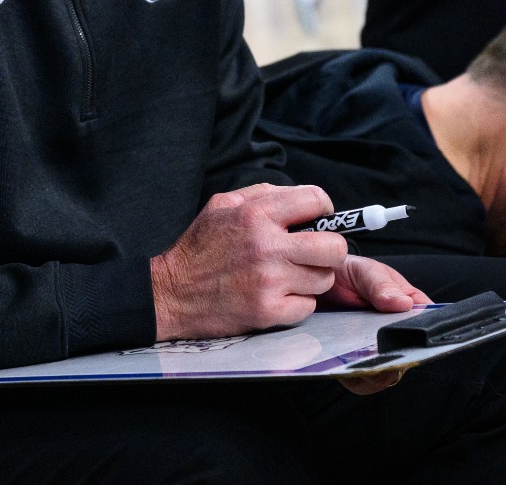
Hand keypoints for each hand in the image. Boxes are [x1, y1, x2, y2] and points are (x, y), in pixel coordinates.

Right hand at [151, 184, 347, 340]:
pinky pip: (308, 307)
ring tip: (290, 276)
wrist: (171, 294)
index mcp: (255, 214)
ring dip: (312, 279)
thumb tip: (299, 196)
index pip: (316, 200)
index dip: (323, 210)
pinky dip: (298, 303)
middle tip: (314, 254)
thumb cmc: (199, 249)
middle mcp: (266, 246)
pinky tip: (279, 296)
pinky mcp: (267, 311)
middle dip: (329, 249)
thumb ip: (262, 194)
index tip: (318, 220)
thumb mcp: (222, 204)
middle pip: (334, 247)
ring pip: (324, 279)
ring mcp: (269, 281)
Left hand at [324, 258, 427, 395]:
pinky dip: (355, 377)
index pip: (429, 326)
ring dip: (375, 372)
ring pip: (385, 375)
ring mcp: (374, 351)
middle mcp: (395, 334)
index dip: (426, 337)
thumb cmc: (346, 272)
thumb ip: (382, 286)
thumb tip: (404, 304)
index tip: (414, 340)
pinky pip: (360, 382)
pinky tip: (345, 365)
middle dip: (396, 358)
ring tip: (360, 358)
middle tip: (379, 351)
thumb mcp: (365, 271)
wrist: (311, 283)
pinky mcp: (353, 364)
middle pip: (408, 357)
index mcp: (408, 307)